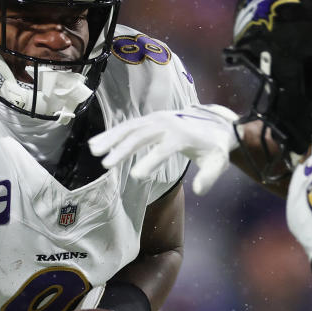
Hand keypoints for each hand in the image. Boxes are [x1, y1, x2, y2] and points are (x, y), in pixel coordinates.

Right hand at [89, 105, 238, 195]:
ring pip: (130, 128)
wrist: (214, 124)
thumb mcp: (217, 163)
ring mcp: (156, 119)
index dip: (151, 162)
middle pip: (141, 136)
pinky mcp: (149, 120)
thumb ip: (209, 177)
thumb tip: (200, 191)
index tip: (137, 177)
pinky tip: (96, 143)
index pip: (164, 149)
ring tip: (94, 151)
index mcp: (182, 135)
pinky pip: (128, 126)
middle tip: (106, 165)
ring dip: (111, 138)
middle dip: (123, 149)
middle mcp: (166, 124)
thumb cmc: (214, 147)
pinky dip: (112, 133)